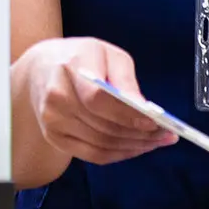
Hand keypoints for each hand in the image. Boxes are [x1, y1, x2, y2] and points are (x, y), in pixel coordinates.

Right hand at [19, 36, 176, 165]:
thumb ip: (125, 79)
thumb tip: (143, 107)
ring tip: (157, 142)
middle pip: (102, 125)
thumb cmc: (83, 56)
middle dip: (139, 134)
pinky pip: (91, 154)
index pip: (97, 98)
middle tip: (166, 135)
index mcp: (72, 67)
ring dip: (133, 147)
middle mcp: (57, 97)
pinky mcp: (54, 138)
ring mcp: (52, 121)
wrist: (42, 68)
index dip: (126, 114)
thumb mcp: (109, 53)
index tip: (154, 121)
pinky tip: (136, 148)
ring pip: (100, 144)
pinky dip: (118, 154)